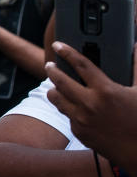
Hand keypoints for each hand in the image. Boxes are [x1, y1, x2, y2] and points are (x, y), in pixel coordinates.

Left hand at [46, 41, 136, 170]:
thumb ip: (136, 68)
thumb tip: (136, 47)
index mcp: (106, 90)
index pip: (81, 64)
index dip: (67, 52)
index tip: (58, 45)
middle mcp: (90, 103)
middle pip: (60, 81)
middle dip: (52, 70)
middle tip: (49, 65)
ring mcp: (81, 119)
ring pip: (56, 98)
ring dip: (53, 90)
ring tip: (54, 85)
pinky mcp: (78, 131)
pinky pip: (67, 115)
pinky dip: (69, 108)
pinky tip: (73, 105)